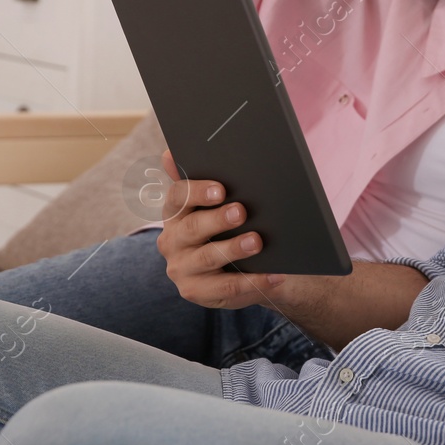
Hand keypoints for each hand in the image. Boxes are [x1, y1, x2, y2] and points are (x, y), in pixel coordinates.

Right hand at [154, 150, 285, 308]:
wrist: (239, 265)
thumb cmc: (226, 224)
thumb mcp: (214, 201)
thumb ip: (198, 176)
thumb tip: (169, 152)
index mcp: (175, 213)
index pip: (177, 197)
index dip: (198, 192)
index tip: (221, 189)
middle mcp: (172, 241)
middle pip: (192, 228)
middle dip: (218, 220)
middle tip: (242, 212)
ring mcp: (182, 269)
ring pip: (208, 258)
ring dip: (234, 249)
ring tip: (257, 241)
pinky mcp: (196, 292)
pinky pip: (226, 288)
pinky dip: (253, 281)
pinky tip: (275, 274)